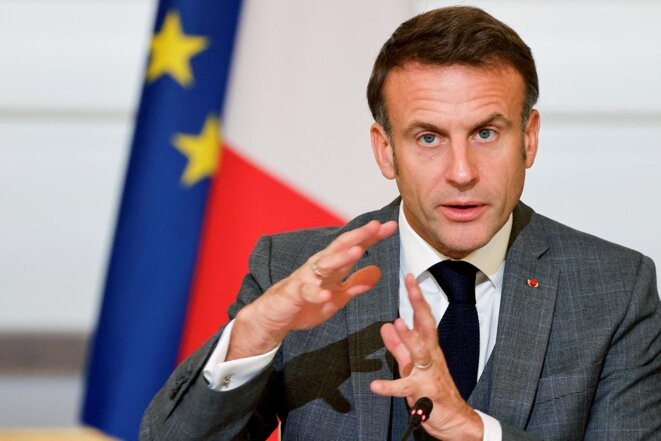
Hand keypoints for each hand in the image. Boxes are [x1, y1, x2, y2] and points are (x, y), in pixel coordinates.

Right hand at [227, 220, 397, 359]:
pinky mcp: (294, 294)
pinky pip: (306, 292)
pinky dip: (317, 293)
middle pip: (341, 247)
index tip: (391, 227)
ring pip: (324, 265)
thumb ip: (355, 284)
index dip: (372, 237)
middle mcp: (319, 266)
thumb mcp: (337, 297)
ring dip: (341, 258)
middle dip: (359, 236)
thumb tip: (378, 273)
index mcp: (332, 266)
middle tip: (376, 225)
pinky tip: (327, 293)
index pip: (354, 246)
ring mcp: (306, 279)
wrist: (274, 317)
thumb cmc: (306, 304)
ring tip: (357, 251)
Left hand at [370, 274, 482, 440]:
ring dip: (410, 338)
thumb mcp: (412, 365)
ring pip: (420, 353)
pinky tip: (376, 386)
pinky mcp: (423, 393)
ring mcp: (428, 374)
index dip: (417, 298)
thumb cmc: (432, 390)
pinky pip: (405, 389)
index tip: (410, 278)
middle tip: (410, 285)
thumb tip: (388, 325)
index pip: (423, 318)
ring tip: (398, 324)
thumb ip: (399, 346)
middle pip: (426, 326)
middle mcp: (431, 357)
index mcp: (429, 348)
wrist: (454, 421)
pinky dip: (390, 387)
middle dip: (418, 304)